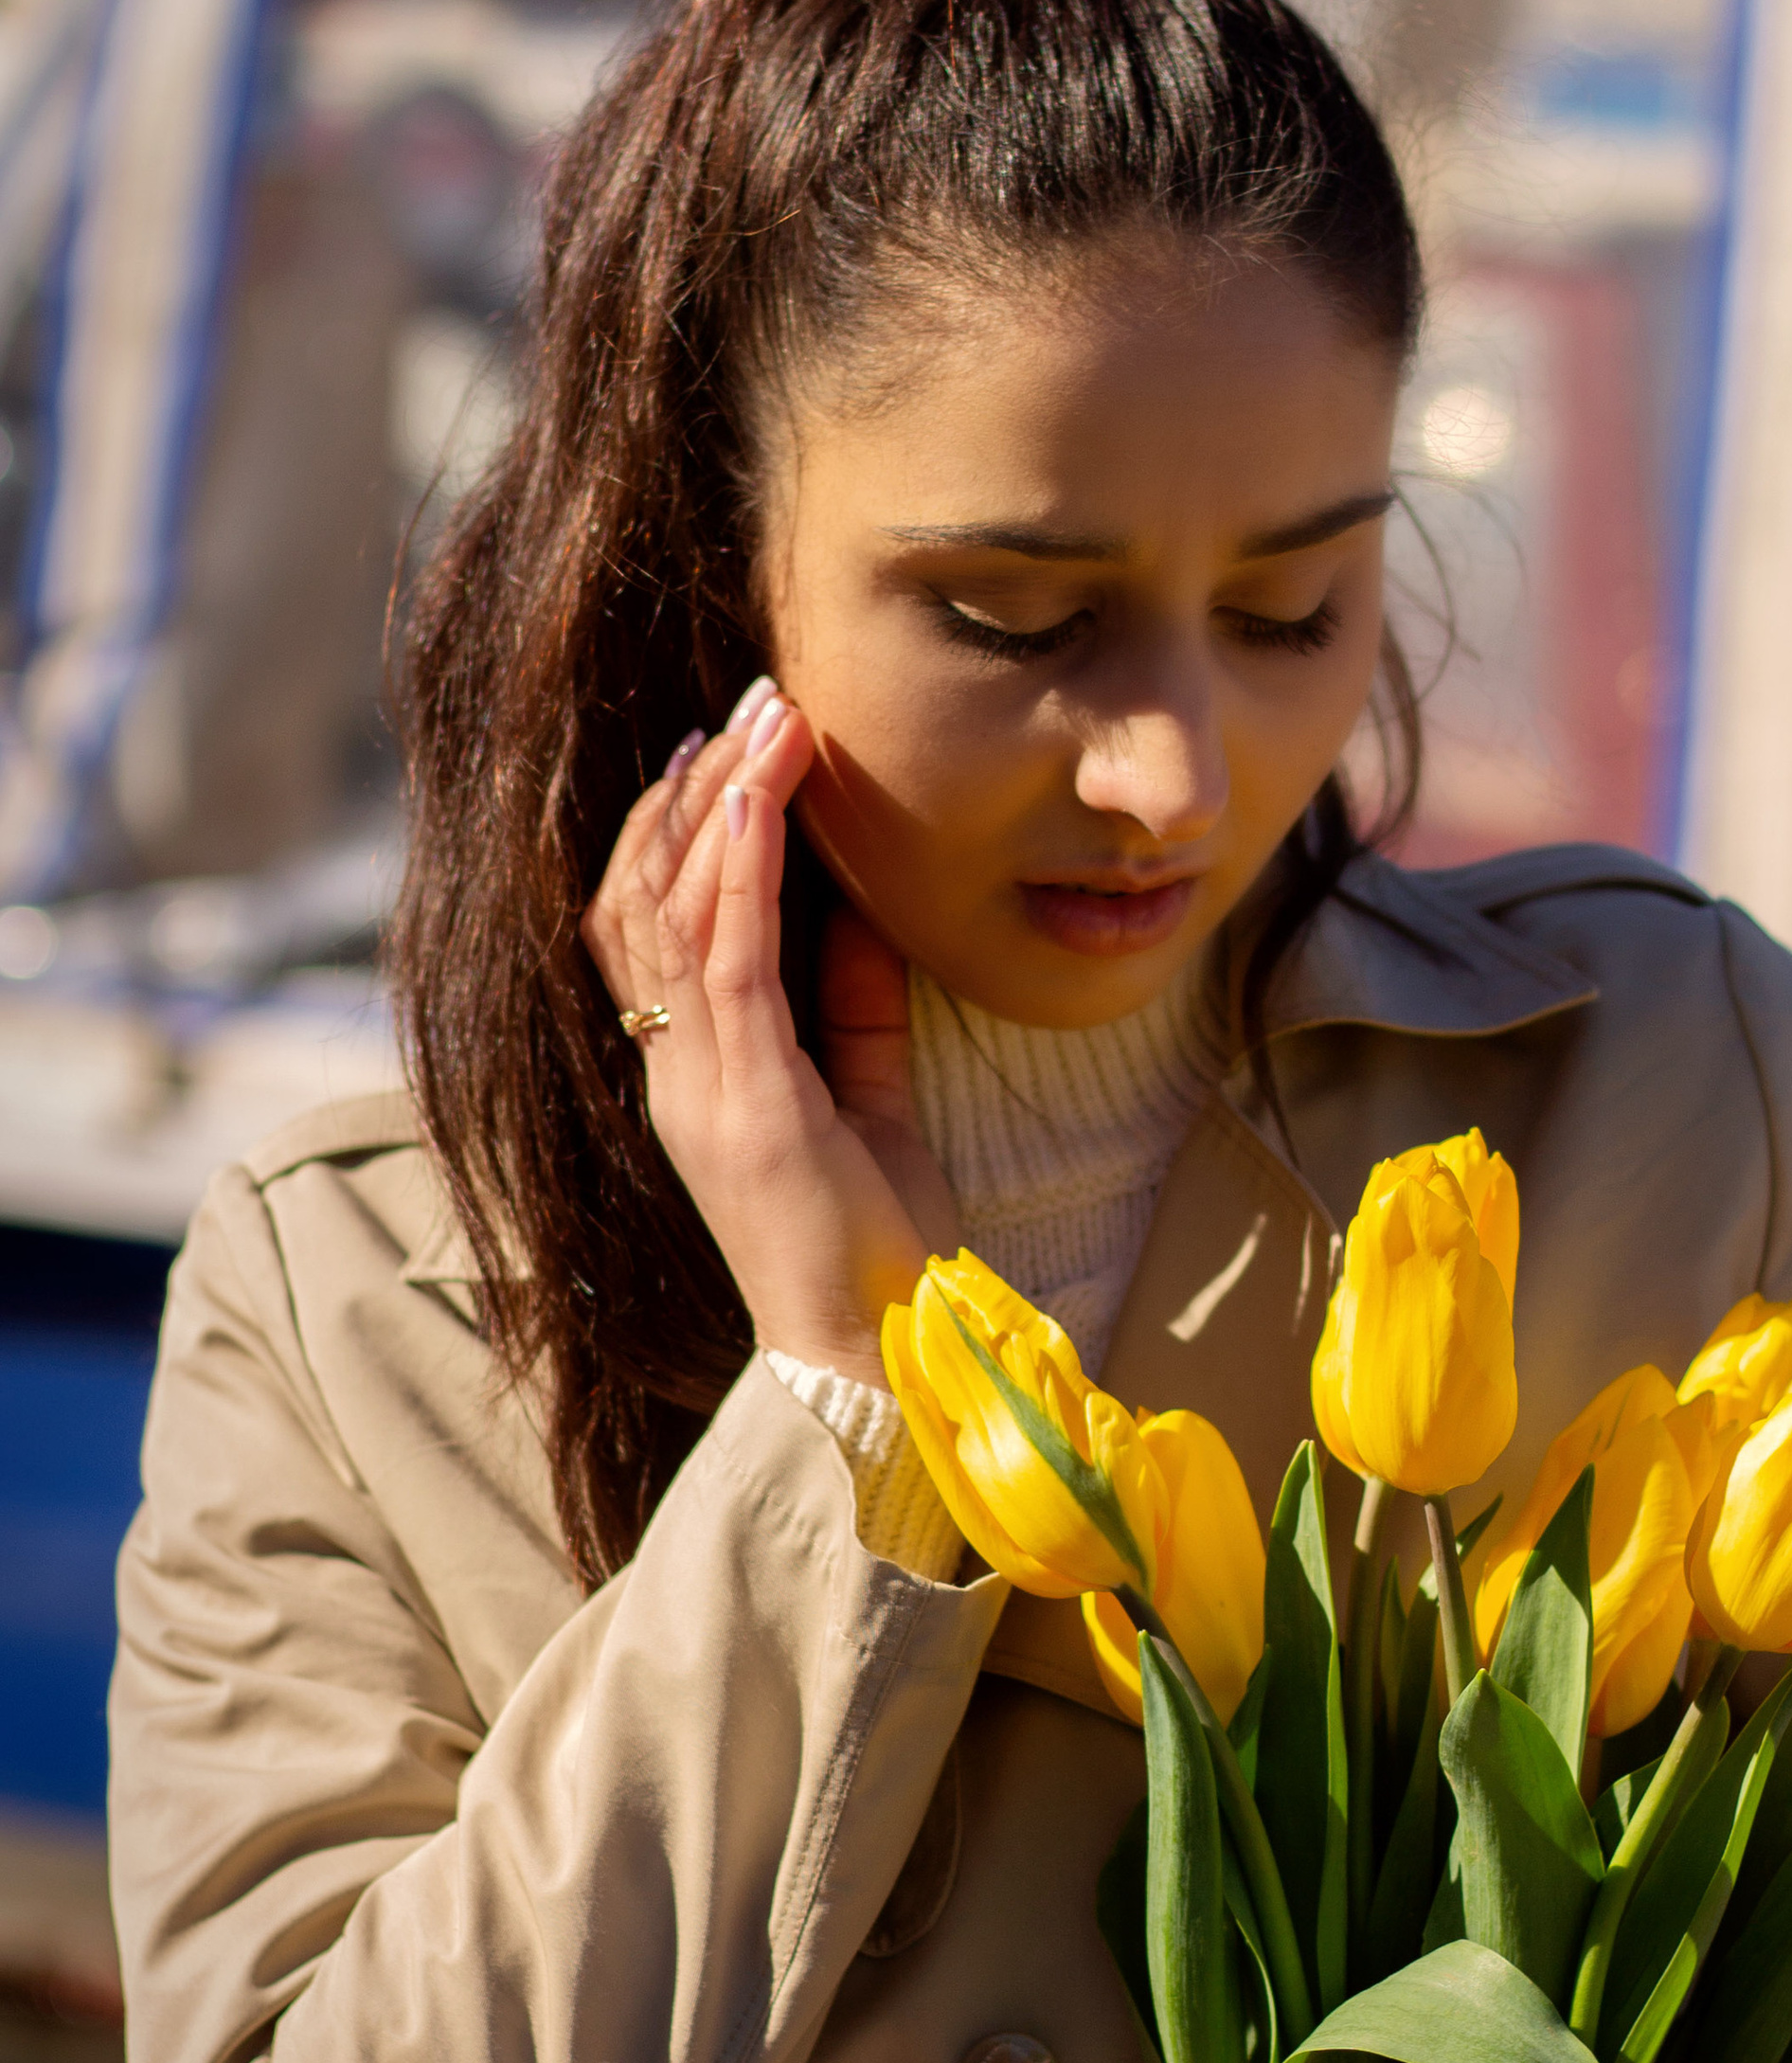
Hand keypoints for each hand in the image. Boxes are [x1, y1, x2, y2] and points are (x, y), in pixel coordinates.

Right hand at [581, 686, 956, 1381]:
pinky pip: (723, 959)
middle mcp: (677, 1072)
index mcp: (695, 1075)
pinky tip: (752, 795)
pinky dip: (733, 867)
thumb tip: (863, 909)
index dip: (670, 832)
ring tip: (762, 719)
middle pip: (642, 898)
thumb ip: (855, 1010)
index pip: (650, 928)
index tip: (717, 750)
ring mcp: (702, 1087)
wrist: (879, 1361)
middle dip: (689, 791)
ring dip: (714, 804)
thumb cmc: (874, 1248)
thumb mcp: (871, 1101)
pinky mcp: (748, 1103)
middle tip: (747, 701)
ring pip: (670, 911)